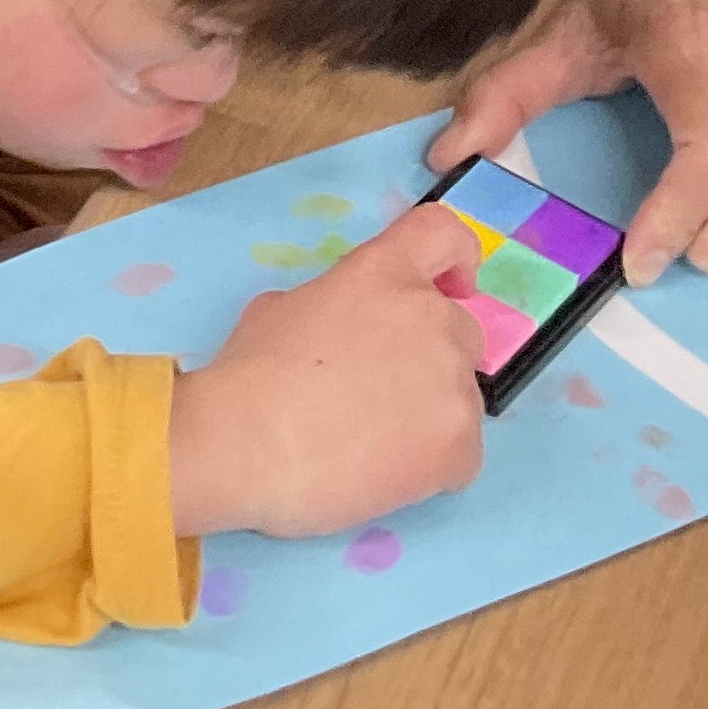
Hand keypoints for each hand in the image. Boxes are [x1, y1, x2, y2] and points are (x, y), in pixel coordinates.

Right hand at [169, 204, 485, 538]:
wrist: (246, 447)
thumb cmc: (248, 376)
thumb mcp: (280, 309)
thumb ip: (334, 305)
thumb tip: (344, 330)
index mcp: (384, 274)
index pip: (442, 235)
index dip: (456, 258)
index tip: (455, 285)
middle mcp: (430, 317)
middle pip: (460, 331)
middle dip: (429, 358)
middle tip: (378, 394)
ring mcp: (451, 382)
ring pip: (459, 397)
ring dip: (426, 415)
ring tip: (368, 444)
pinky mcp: (460, 444)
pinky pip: (460, 454)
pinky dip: (430, 467)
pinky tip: (380, 473)